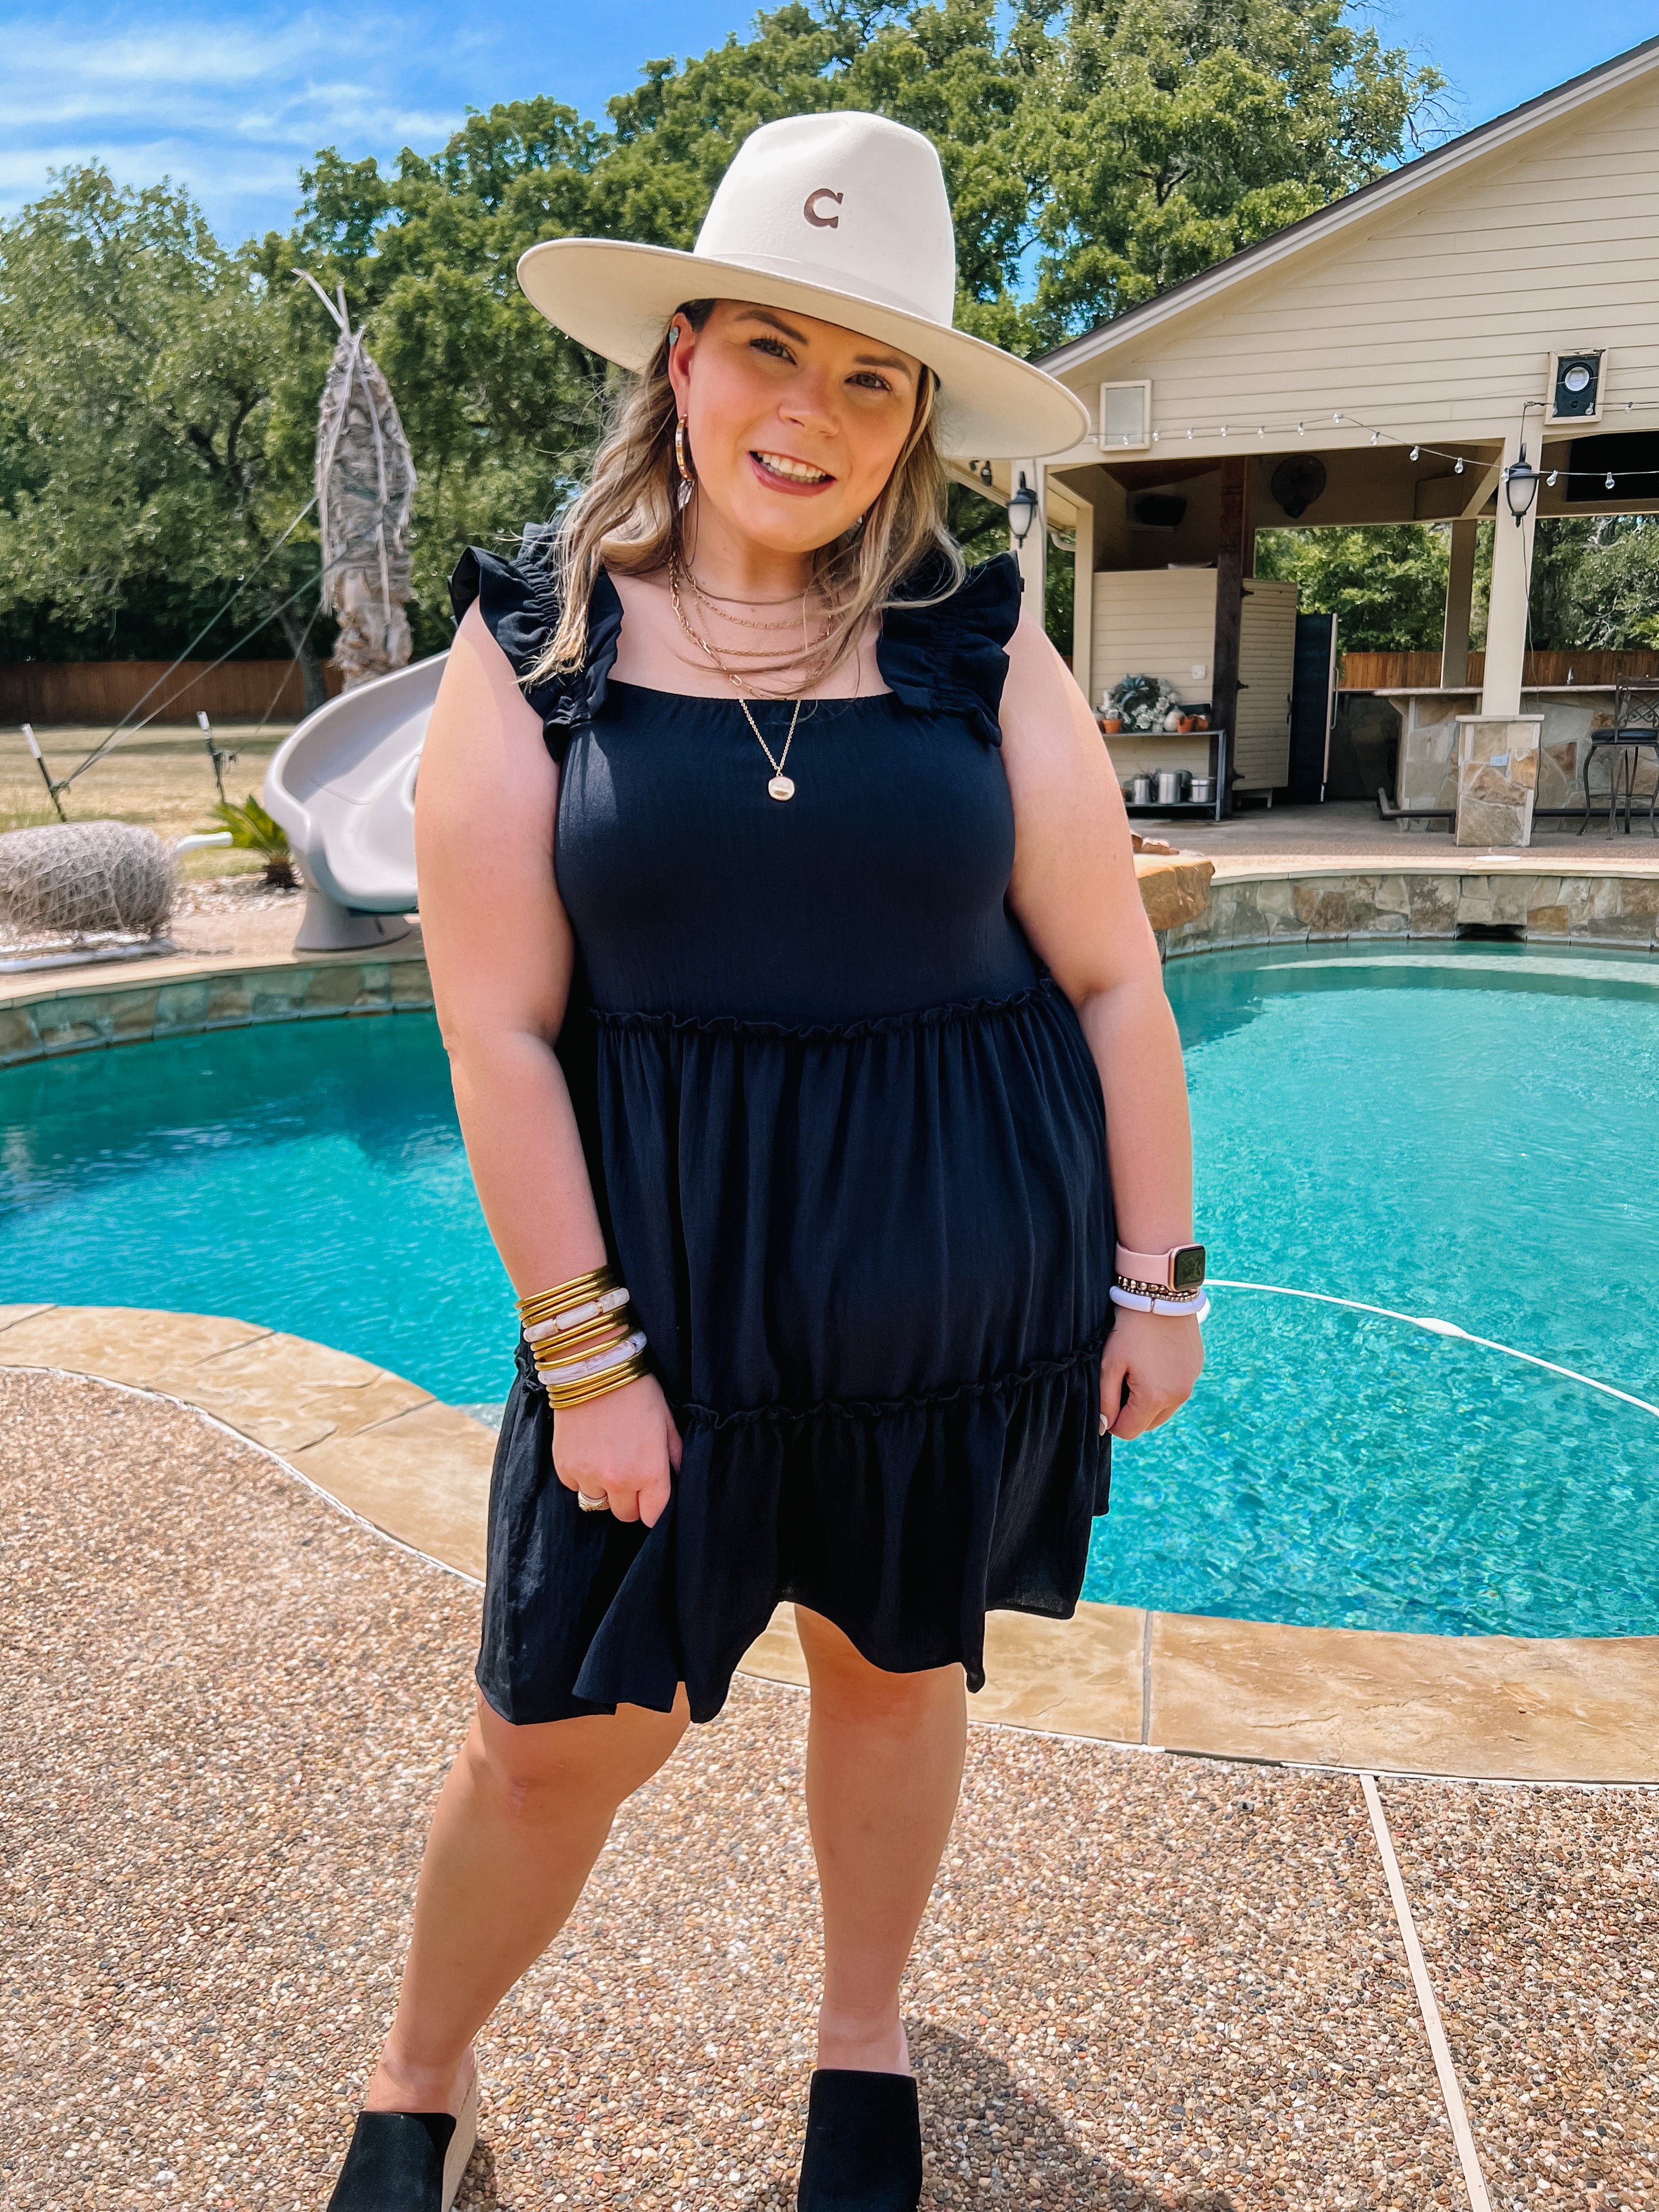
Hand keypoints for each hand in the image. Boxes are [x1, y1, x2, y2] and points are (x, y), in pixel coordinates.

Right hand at [551, 1373, 680, 1524]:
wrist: (593, 1367)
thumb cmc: (636, 1391)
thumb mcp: (666, 1421)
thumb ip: (674, 1455)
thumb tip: (677, 1476)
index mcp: (649, 1472)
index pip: (652, 1516)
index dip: (653, 1508)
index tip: (651, 1497)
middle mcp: (617, 1481)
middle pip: (625, 1515)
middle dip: (630, 1500)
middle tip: (630, 1474)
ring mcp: (587, 1475)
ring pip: (598, 1503)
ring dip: (604, 1489)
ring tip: (607, 1460)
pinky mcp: (564, 1467)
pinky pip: (575, 1486)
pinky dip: (582, 1476)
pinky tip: (588, 1452)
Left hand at [1099, 1307, 1202, 1440]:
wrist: (1161, 1296)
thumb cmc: (1130, 1329)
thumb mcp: (1110, 1364)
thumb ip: (1106, 1400)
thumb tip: (1105, 1427)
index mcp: (1155, 1397)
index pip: (1130, 1431)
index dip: (1113, 1422)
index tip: (1108, 1400)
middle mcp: (1178, 1396)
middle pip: (1149, 1424)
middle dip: (1132, 1412)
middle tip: (1122, 1382)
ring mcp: (1190, 1383)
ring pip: (1165, 1409)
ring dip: (1150, 1402)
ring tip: (1138, 1372)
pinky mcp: (1196, 1370)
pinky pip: (1177, 1390)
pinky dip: (1165, 1386)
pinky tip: (1154, 1362)